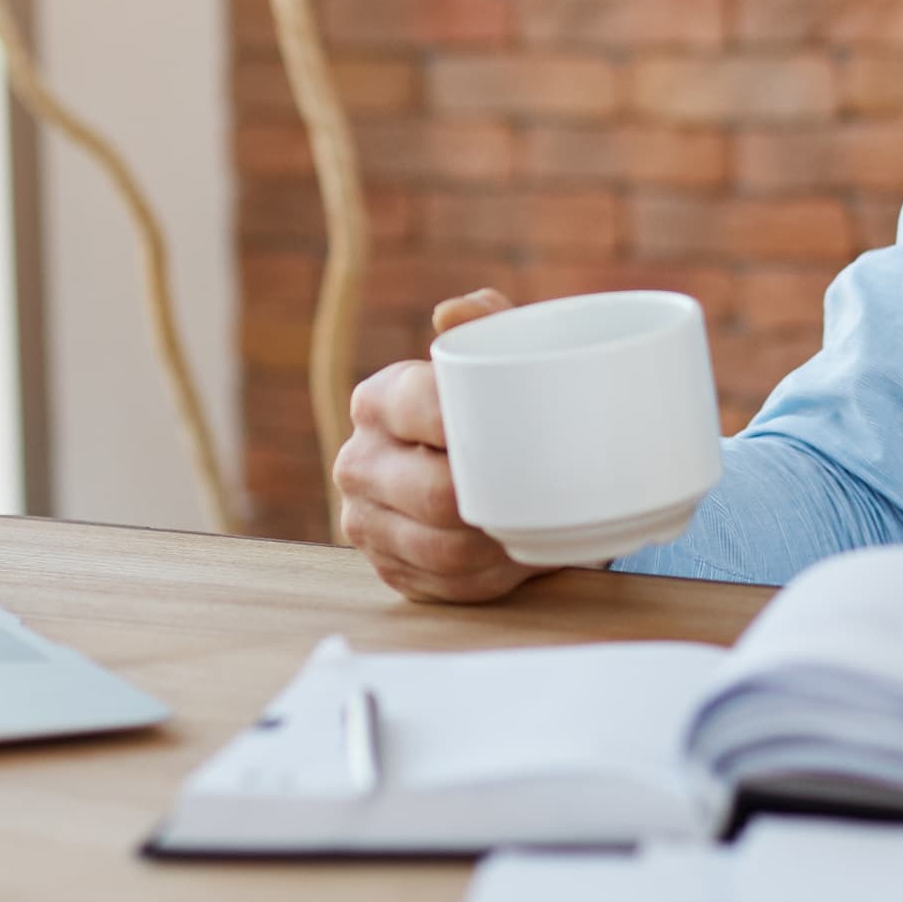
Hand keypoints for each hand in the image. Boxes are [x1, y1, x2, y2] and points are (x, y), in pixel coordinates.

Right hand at [337, 287, 551, 603]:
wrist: (491, 467)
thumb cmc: (500, 403)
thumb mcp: (500, 354)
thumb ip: (487, 321)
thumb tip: (451, 313)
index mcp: (377, 400)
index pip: (416, 409)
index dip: (467, 424)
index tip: (516, 432)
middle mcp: (358, 463)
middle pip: (432, 492)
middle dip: (492, 499)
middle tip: (544, 491)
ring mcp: (367, 523)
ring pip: (441, 550)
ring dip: (496, 547)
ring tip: (536, 529)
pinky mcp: (391, 571)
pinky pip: (447, 588)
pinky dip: (491, 579)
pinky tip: (515, 558)